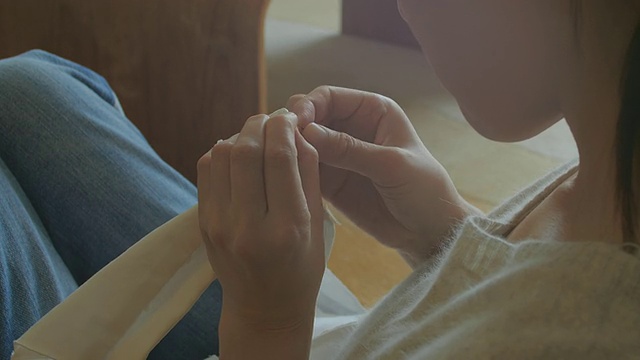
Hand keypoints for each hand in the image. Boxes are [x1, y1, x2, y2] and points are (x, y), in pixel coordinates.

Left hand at [197, 112, 324, 329]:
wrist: (263, 309)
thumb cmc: (301, 269)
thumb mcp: (318, 225)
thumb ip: (309, 174)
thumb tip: (295, 130)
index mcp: (287, 228)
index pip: (280, 157)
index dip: (283, 126)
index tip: (289, 117)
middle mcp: (248, 226)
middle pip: (246, 150)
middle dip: (260, 124)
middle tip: (272, 121)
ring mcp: (218, 225)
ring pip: (221, 154)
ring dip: (240, 136)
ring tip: (257, 137)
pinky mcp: (202, 222)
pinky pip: (206, 169)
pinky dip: (223, 152)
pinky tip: (239, 156)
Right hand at [288, 86, 476, 265]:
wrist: (429, 231)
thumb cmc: (423, 189)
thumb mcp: (390, 165)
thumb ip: (349, 149)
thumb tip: (306, 132)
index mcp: (371, 111)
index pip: (329, 97)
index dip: (308, 105)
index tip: (294, 122)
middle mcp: (351, 128)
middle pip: (310, 117)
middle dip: (293, 126)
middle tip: (278, 142)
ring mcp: (338, 155)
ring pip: (302, 143)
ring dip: (288, 149)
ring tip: (274, 161)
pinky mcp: (330, 181)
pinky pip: (304, 169)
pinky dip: (292, 170)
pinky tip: (282, 177)